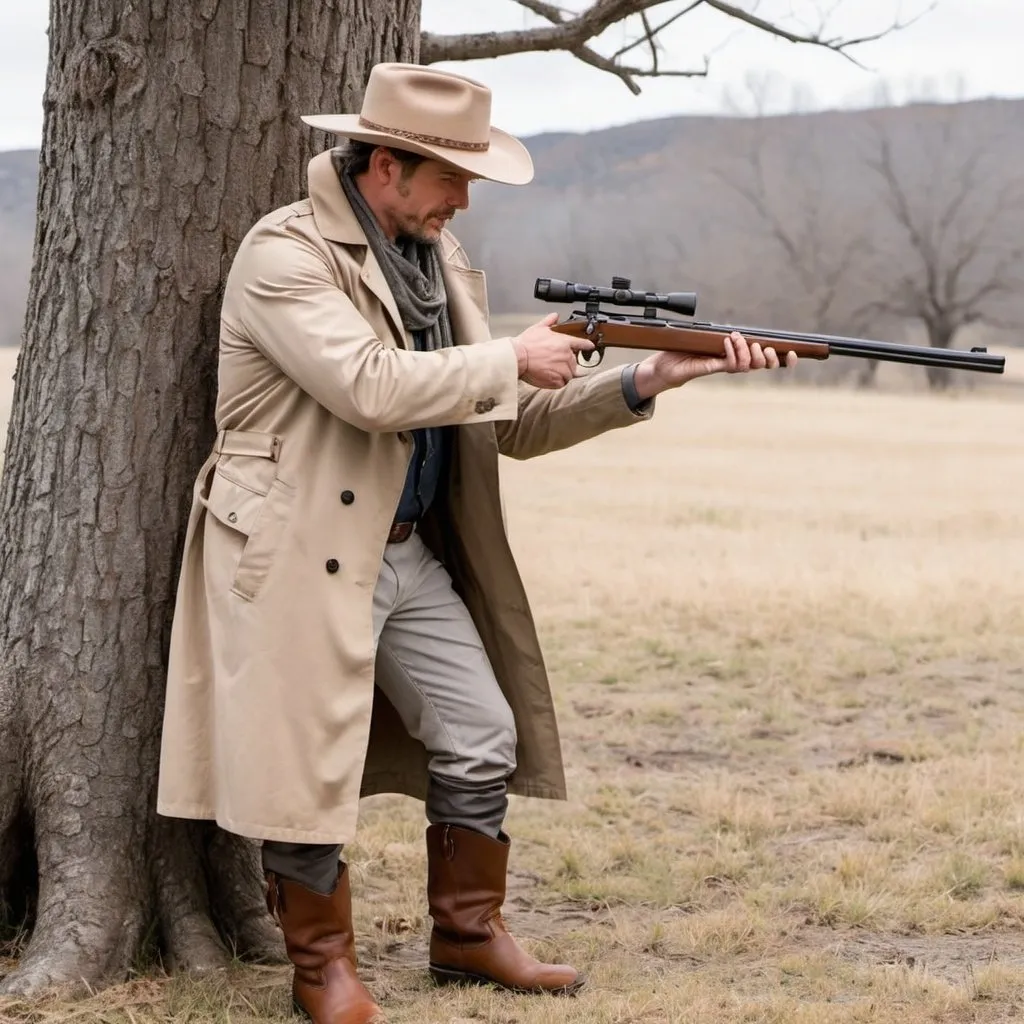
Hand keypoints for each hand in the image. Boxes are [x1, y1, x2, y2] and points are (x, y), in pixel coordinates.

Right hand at [511, 313, 594, 388]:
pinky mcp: (557, 379)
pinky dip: (557, 382)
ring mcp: (562, 368)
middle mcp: (566, 355)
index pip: (581, 344)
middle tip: (553, 363)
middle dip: (566, 363)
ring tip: (550, 371)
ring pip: (569, 374)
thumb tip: (554, 316)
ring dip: (562, 374)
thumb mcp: (538, 328)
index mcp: (564, 342)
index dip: (586, 345)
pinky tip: (548, 377)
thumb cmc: (526, 344)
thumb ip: (549, 321)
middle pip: (574, 362)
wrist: (518, 357)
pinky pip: (562, 383)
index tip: (590, 346)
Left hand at [632, 331, 797, 398]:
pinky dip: (731, 352)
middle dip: (769, 357)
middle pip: (762, 365)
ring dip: (747, 350)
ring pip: (747, 365)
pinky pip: (728, 364)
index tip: (794, 353)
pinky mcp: (711, 368)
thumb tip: (738, 333)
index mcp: (738, 356)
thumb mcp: (708, 341)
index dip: (783, 360)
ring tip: (737, 338)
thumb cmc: (685, 352)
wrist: (664, 366)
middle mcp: (734, 364)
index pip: (766, 360)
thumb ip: (724, 340)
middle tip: (763, 347)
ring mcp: (723, 367)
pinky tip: (727, 341)